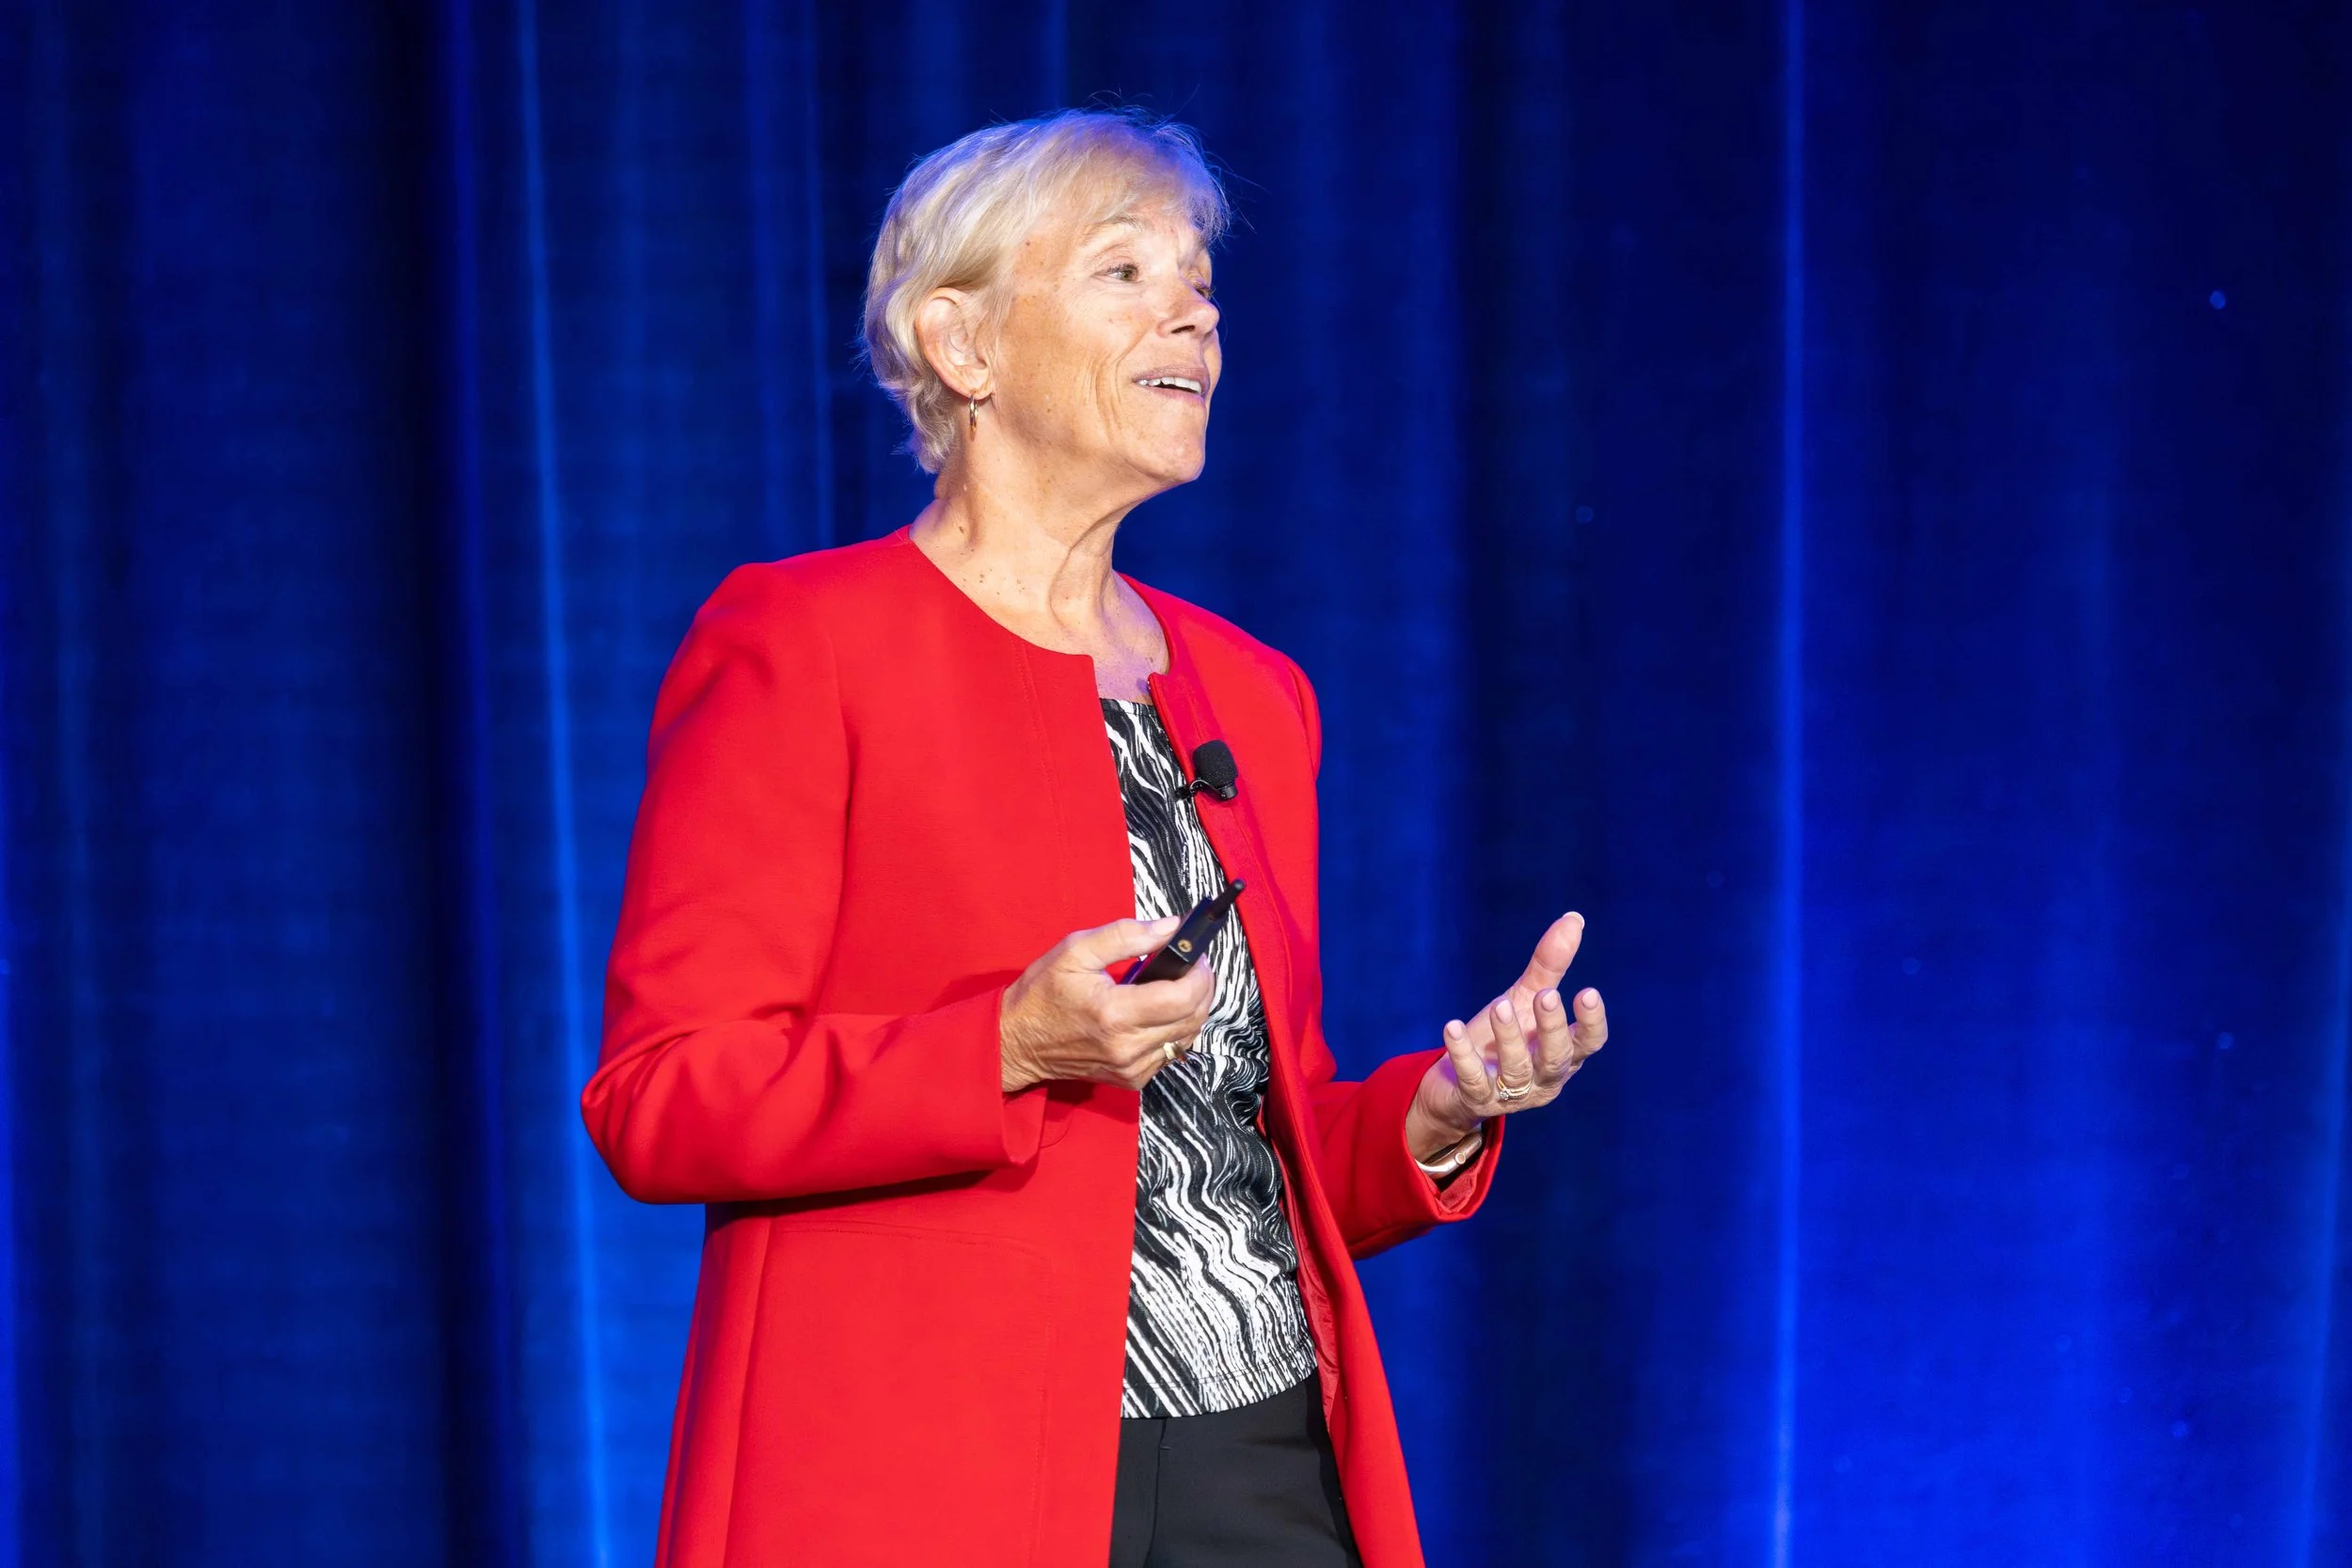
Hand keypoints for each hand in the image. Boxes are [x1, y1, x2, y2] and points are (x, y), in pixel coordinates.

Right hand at [999, 917, 1215, 1092]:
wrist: (1017, 1042)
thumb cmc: (1042, 994)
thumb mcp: (1075, 950)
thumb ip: (1125, 935)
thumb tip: (1171, 927)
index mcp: (1114, 1013)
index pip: (1182, 997)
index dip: (1200, 973)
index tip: (1196, 954)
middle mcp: (1127, 1046)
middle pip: (1192, 1018)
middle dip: (1203, 987)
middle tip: (1194, 964)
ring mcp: (1131, 1068)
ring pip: (1187, 1037)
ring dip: (1193, 1009)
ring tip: (1180, 984)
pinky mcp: (1131, 1079)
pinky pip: (1171, 1053)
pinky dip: (1176, 1030)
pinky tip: (1162, 1011)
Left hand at [1406, 912, 1608, 1155]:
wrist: (1455, 1083)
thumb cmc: (1502, 1039)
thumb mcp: (1524, 999)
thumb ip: (1549, 966)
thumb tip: (1574, 918)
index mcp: (1563, 1055)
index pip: (1589, 1043)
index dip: (1592, 1022)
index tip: (1588, 992)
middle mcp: (1543, 1078)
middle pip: (1556, 1058)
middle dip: (1552, 1028)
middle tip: (1545, 995)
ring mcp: (1510, 1094)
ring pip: (1516, 1070)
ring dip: (1510, 1037)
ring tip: (1500, 1005)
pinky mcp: (1476, 1099)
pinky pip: (1473, 1079)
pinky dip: (1463, 1054)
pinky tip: (1453, 1026)